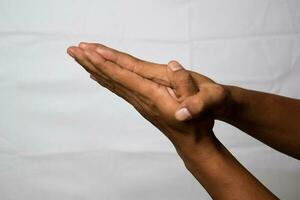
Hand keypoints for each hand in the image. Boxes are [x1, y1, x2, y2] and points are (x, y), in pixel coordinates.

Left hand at [67, 43, 216, 157]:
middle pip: (110, 79)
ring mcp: (139, 103)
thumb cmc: (195, 123)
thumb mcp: (198, 103)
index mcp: (152, 95)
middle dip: (91, 62)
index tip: (87, 51)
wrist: (191, 142)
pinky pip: (118, 89)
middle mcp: (140, 99)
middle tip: (72, 50)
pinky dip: (105, 80)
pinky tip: (97, 75)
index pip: (123, 77)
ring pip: (111, 83)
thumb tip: (173, 65)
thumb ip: (184, 84)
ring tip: (79, 58)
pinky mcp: (141, 104)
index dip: (104, 63)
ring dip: (94, 69)